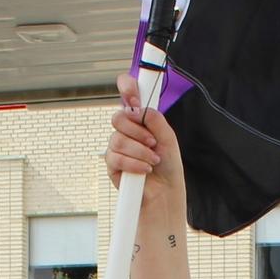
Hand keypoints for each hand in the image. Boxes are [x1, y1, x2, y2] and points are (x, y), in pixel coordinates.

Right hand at [107, 73, 184, 213]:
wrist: (164, 191)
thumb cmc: (167, 164)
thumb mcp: (168, 138)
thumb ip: (155, 119)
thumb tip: (138, 107)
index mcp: (139, 118)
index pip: (127, 92)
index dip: (127, 88)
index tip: (134, 98)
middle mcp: (125, 129)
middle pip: (118, 118)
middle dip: (137, 132)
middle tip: (153, 142)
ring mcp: (116, 146)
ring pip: (118, 140)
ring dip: (139, 151)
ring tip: (153, 160)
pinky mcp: (111, 163)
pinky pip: (116, 157)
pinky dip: (133, 164)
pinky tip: (144, 169)